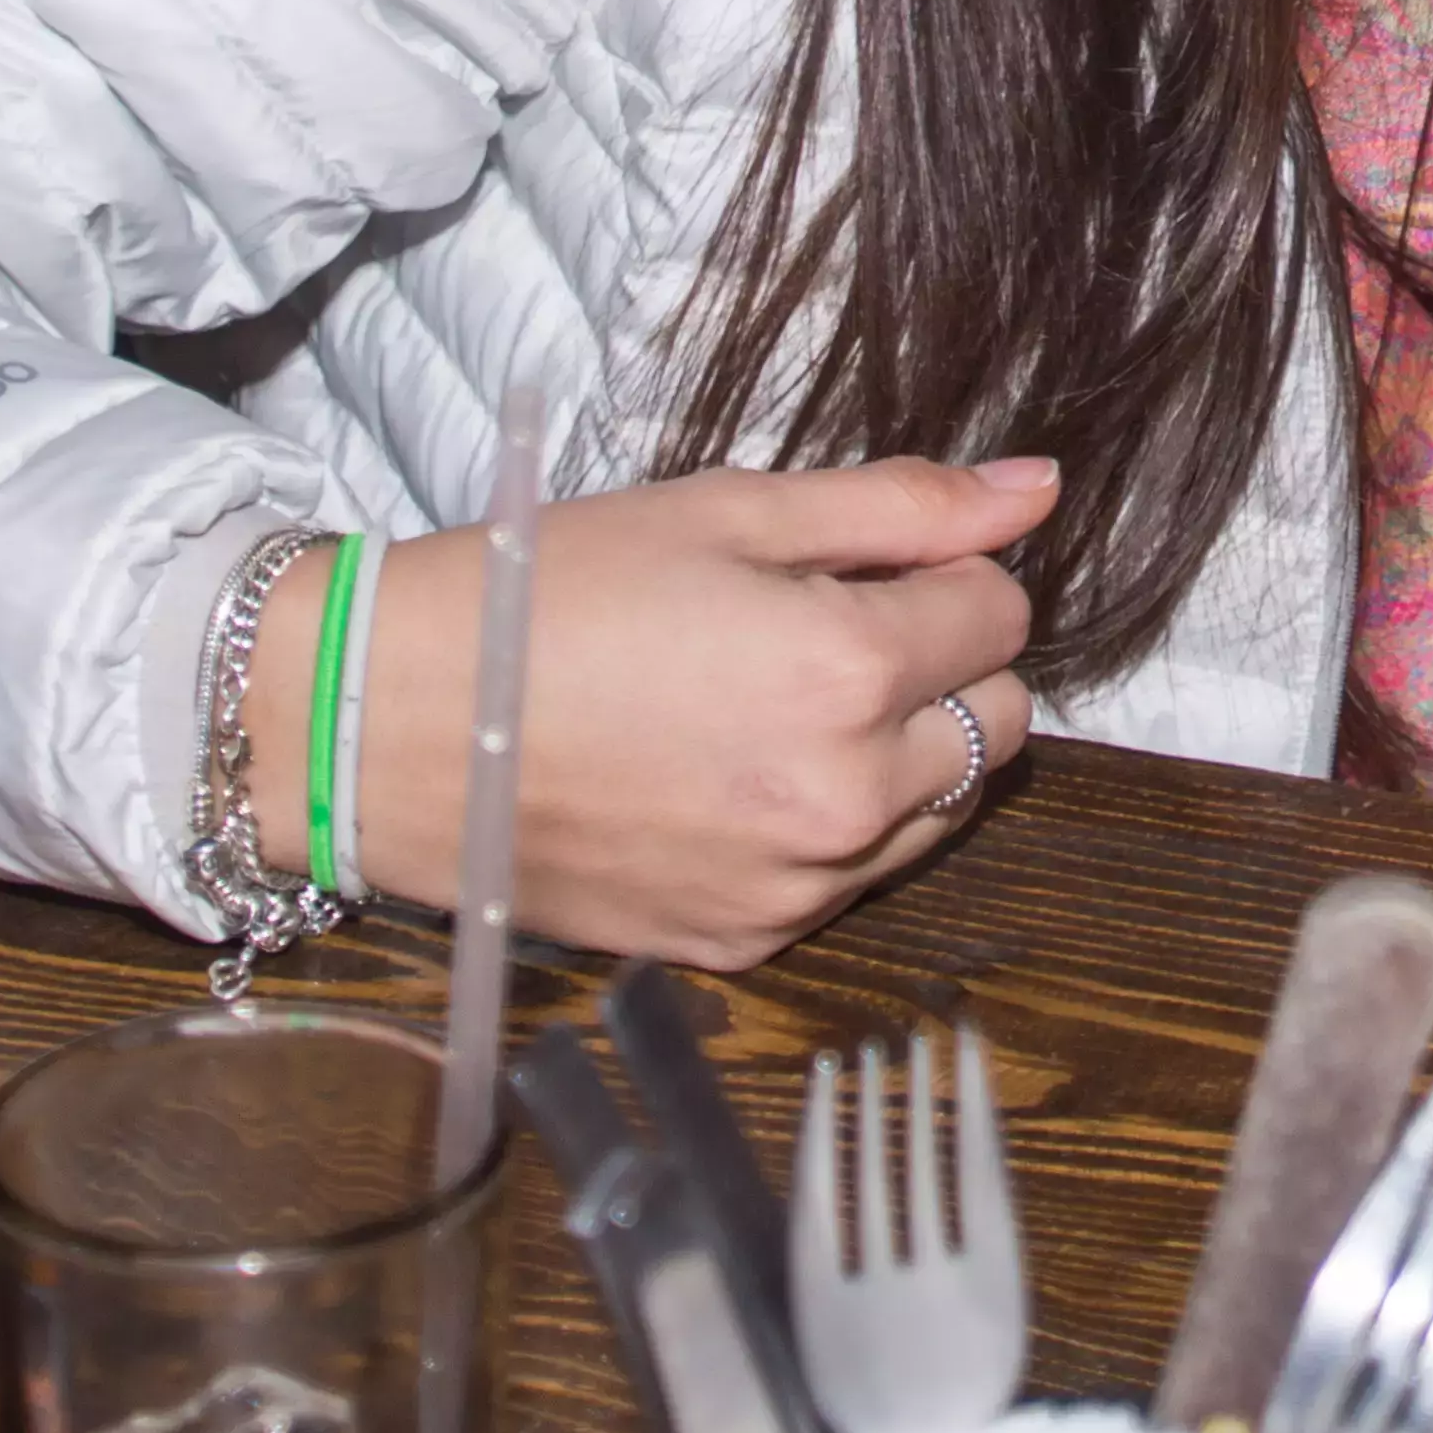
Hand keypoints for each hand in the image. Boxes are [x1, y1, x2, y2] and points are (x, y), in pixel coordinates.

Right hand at [260, 454, 1052, 969]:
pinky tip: (737, 775)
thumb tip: (1037, 491)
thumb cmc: (555, 593)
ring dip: (898, 753)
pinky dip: (829, 827)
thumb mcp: (729, 511)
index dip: (949, 575)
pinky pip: (853, 879)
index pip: (1002, 616)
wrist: (395, 724)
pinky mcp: (745, 941)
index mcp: (850, 673)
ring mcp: (797, 885)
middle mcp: (843, 798)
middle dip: (941, 667)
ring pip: (939, 809)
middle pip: (997, 722)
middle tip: (826, 631)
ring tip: (776, 704)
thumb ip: (900, 505)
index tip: (870, 569)